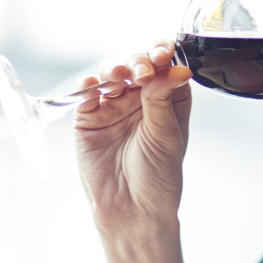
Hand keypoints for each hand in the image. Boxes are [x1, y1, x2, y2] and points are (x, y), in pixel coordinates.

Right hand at [74, 41, 192, 240]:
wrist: (131, 210)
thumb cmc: (157, 176)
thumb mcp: (166, 135)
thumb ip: (163, 98)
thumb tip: (176, 67)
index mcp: (168, 98)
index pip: (165, 66)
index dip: (162, 54)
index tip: (162, 52)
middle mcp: (141, 98)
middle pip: (137, 64)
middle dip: (138, 61)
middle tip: (141, 71)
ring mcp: (113, 106)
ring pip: (111, 74)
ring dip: (114, 68)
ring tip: (119, 74)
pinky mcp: (89, 118)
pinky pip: (86, 94)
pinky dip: (88, 85)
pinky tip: (94, 84)